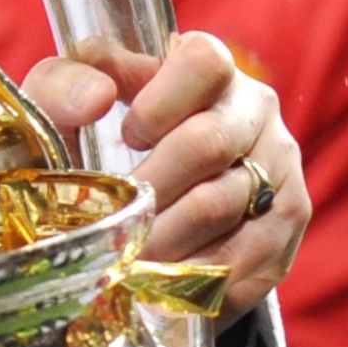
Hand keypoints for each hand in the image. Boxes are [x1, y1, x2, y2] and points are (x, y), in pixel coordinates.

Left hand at [19, 31, 307, 312]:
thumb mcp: (65, 107)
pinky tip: (161, 284)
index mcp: (207, 70)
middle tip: (113, 220)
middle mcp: (252, 111)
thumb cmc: (95, 138)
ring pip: (224, 206)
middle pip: (208, 144)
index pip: (204, 61)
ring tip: (125, 258)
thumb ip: (62, 86)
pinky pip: (247, 256)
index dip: (162, 100)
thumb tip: (94, 98)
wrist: (144, 199)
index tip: (126, 136)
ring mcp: (279, 167)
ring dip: (167, 239)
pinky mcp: (285, 225)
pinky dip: (196, 275)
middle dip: (151, 187)